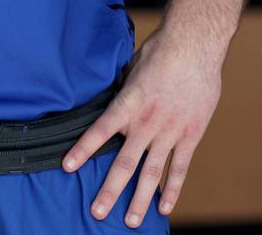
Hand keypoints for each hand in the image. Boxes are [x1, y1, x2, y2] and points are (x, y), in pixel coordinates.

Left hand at [60, 28, 221, 227]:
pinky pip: (180, 167)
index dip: (82, 150)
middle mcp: (146, 122)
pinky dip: (172, 189)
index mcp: (127, 104)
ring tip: (131, 221)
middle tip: (97, 213)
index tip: (66, 167)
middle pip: (125, 164)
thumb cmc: (160, 51)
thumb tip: (111, 105)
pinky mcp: (191, 134)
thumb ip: (122, 93)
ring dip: (140, 199)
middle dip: (110, 191)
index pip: (99, 131)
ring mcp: (170, 131)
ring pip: (152, 172)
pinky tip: (164, 207)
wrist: (195, 45)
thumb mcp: (131, 69)